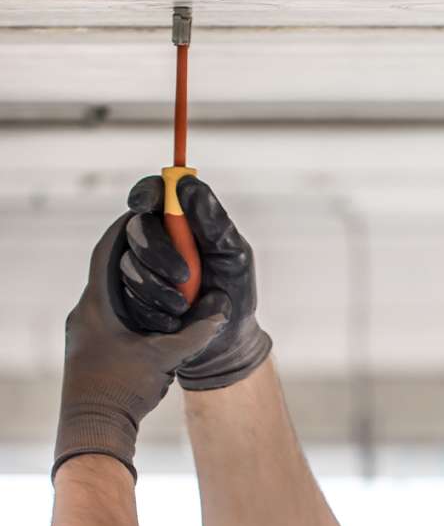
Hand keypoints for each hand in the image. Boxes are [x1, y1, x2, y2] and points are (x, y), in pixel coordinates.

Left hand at [53, 212, 228, 481]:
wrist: (94, 430)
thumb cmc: (123, 392)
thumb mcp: (166, 357)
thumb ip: (195, 331)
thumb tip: (222, 308)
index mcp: (97, 304)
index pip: (109, 249)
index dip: (130, 228)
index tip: (149, 213)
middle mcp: (85, 313)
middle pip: (110, 269)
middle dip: (137, 255)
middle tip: (163, 245)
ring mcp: (84, 332)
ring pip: (110, 294)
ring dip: (135, 284)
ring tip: (163, 280)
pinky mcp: (89, 350)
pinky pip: (111, 317)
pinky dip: (132, 309)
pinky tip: (153, 318)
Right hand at [122, 175, 271, 389]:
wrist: (226, 341)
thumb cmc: (235, 291)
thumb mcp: (233, 255)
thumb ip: (213, 220)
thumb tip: (187, 183)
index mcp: (182, 222)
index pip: (154, 194)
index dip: (145, 194)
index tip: (144, 205)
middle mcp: (158, 240)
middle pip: (136, 229)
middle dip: (156, 251)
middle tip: (183, 275)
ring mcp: (142, 268)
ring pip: (128, 265)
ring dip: (156, 288)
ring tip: (185, 306)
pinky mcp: (132, 297)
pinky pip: (127, 297)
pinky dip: (152, 310)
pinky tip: (173, 321)